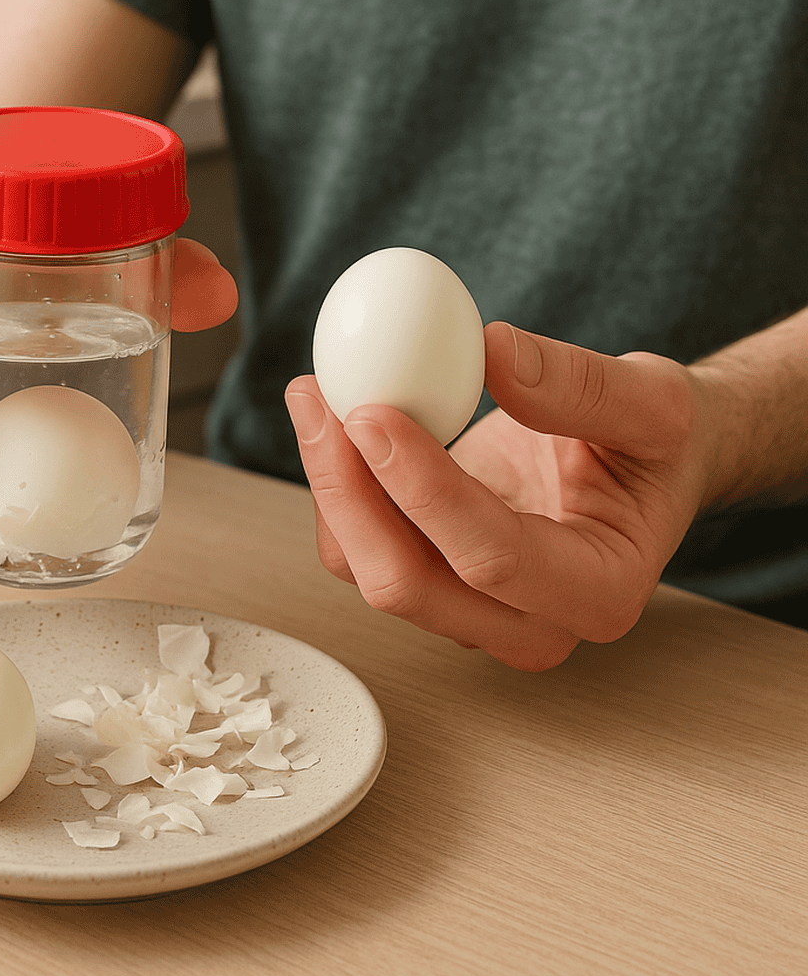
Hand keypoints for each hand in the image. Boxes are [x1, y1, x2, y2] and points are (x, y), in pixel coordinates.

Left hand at [285, 321, 713, 669]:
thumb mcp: (655, 401)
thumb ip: (582, 384)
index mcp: (598, 592)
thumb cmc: (657, 446)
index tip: (371, 412)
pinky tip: (334, 423)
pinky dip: (338, 487)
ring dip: (331, 486)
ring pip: (367, 569)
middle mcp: (529, 624)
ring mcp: (473, 612)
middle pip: (405, 583)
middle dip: (348, 492)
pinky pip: (360, 549)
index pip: (491, 556)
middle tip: (321, 400)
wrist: (642, 466)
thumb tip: (492, 351)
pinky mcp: (434, 582)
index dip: (421, 487)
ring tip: (318, 396)